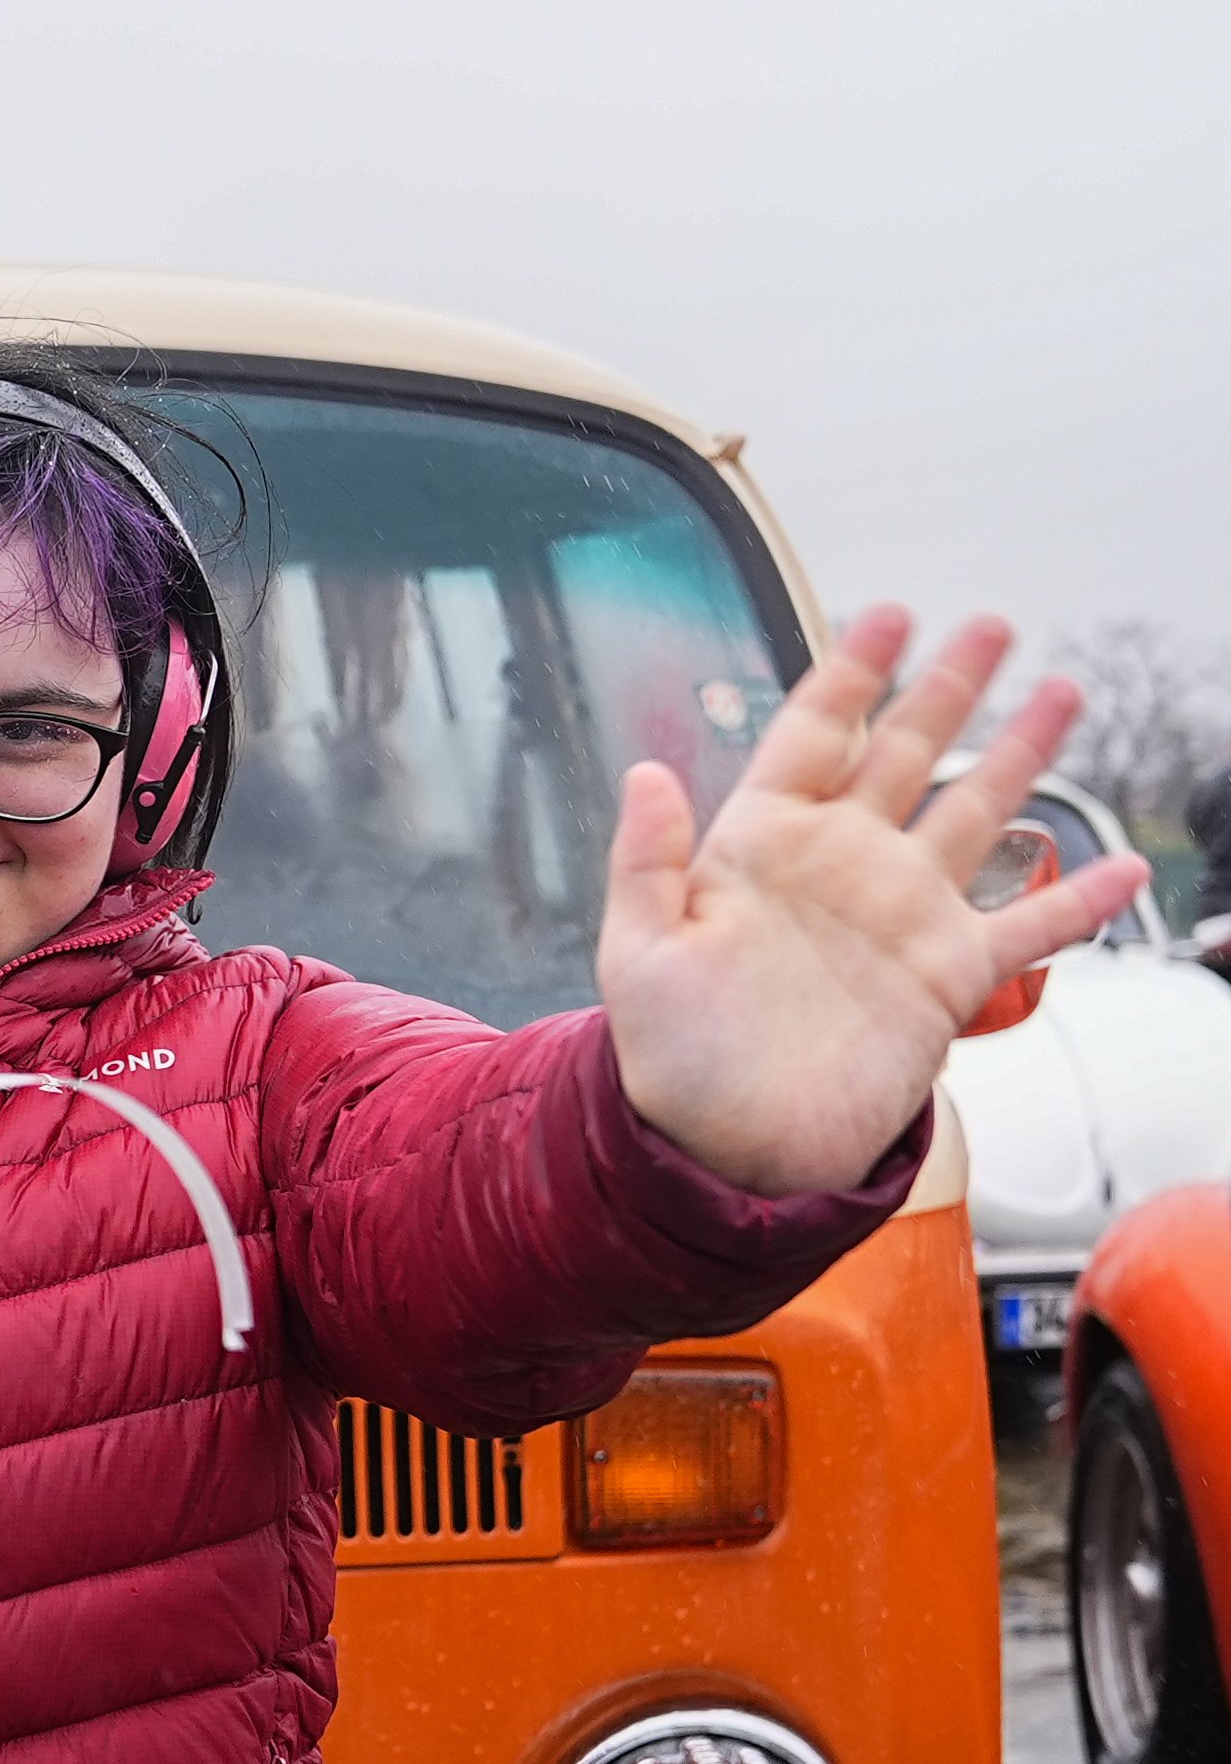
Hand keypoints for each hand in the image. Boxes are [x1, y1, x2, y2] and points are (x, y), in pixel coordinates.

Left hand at [599, 607, 1147, 1195]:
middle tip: (994, 626)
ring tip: (1064, 692)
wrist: (726, 1147)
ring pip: (977, 814)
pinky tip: (1125, 867)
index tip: (890, 616)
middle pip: (908, 754)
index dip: (851, 675)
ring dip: (1022, 756)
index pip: (812, 737)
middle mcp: (840, 867)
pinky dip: (1080, 901)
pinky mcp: (946, 976)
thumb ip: (644, 860)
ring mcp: (900, 915)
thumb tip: (647, 772)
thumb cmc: (671, 1056)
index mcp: (760, 847)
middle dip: (951, 688)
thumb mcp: (637, 954)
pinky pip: (1029, 929)